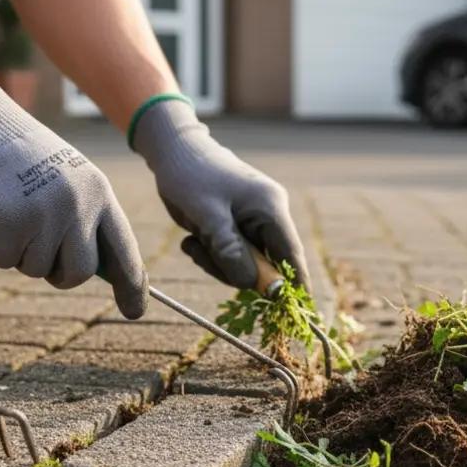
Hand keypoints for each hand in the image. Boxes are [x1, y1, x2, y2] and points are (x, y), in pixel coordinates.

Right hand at [0, 57, 148, 318]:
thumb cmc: (16, 154)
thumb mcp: (63, 179)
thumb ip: (81, 218)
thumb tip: (92, 271)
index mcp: (99, 191)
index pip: (124, 249)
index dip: (132, 285)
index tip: (135, 311)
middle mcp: (81, 204)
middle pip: (81, 272)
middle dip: (57, 272)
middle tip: (35, 250)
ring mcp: (49, 215)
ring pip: (36, 268)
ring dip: (16, 251)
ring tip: (6, 211)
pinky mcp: (15, 224)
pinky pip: (5, 260)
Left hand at [132, 99, 308, 291]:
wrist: (172, 151)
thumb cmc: (189, 177)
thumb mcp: (207, 217)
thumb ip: (231, 251)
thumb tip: (253, 284)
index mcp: (270, 209)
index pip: (291, 257)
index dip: (291, 287)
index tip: (293, 316)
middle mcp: (269, 214)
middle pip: (265, 264)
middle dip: (233, 269)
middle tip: (202, 253)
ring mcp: (254, 218)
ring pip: (245, 262)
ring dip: (217, 261)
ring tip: (193, 242)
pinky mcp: (238, 222)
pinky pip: (231, 252)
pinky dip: (212, 253)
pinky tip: (193, 238)